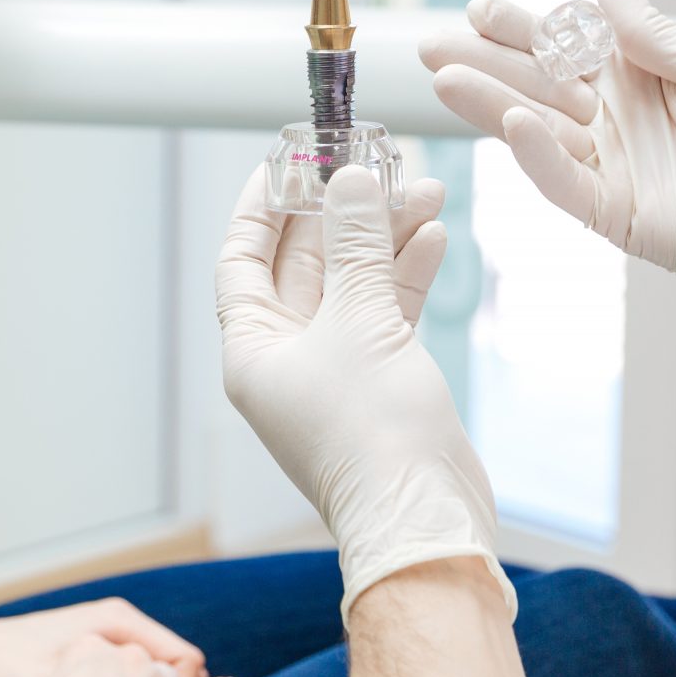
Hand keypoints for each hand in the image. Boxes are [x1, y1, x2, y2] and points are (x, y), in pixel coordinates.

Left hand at [215, 166, 510, 617]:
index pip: (243, 259)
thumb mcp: (360, 320)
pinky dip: (406, 275)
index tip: (287, 158)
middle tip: (371, 162)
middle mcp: (286, 359)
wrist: (426, 518)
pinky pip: (386, 313)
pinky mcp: (381, 383)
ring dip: (383, 237)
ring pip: (352, 285)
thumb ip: (356, 245)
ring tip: (421, 189)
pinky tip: (432, 235)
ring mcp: (335, 372)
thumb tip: (350, 182)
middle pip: (304, 265)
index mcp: (253, 349)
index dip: (263, 205)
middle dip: (340, 212)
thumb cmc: (374, 433)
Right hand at [420, 0, 675, 357]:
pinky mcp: (622, 215)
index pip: (564, 47)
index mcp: (638, 79)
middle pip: (535, 87)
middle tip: (429, 43)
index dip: (521, 27)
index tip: (479, 6)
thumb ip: (647, 31)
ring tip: (445, 77)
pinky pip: (569, 183)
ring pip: (538, 132)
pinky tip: (518, 124)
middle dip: (483, 64)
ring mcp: (614, 170)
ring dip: (492, 106)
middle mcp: (616, 123)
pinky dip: (540, 155)